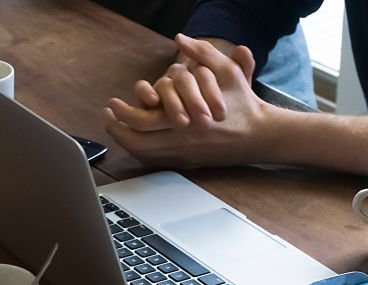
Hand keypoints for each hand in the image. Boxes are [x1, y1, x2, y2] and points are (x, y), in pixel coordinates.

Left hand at [103, 34, 271, 166]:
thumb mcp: (228, 72)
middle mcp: (184, 142)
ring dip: (126, 142)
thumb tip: (181, 38)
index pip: (145, 121)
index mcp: (189, 120)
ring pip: (145, 156)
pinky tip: (133, 141)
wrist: (260, 135)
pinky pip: (156, 162)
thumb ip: (204, 53)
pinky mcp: (188, 164)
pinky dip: (141, 152)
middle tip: (107, 116)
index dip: (124, 114)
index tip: (113, 103)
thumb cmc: (243, 102)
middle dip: (117, 130)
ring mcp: (185, 155)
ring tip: (115, 128)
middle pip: (138, 143)